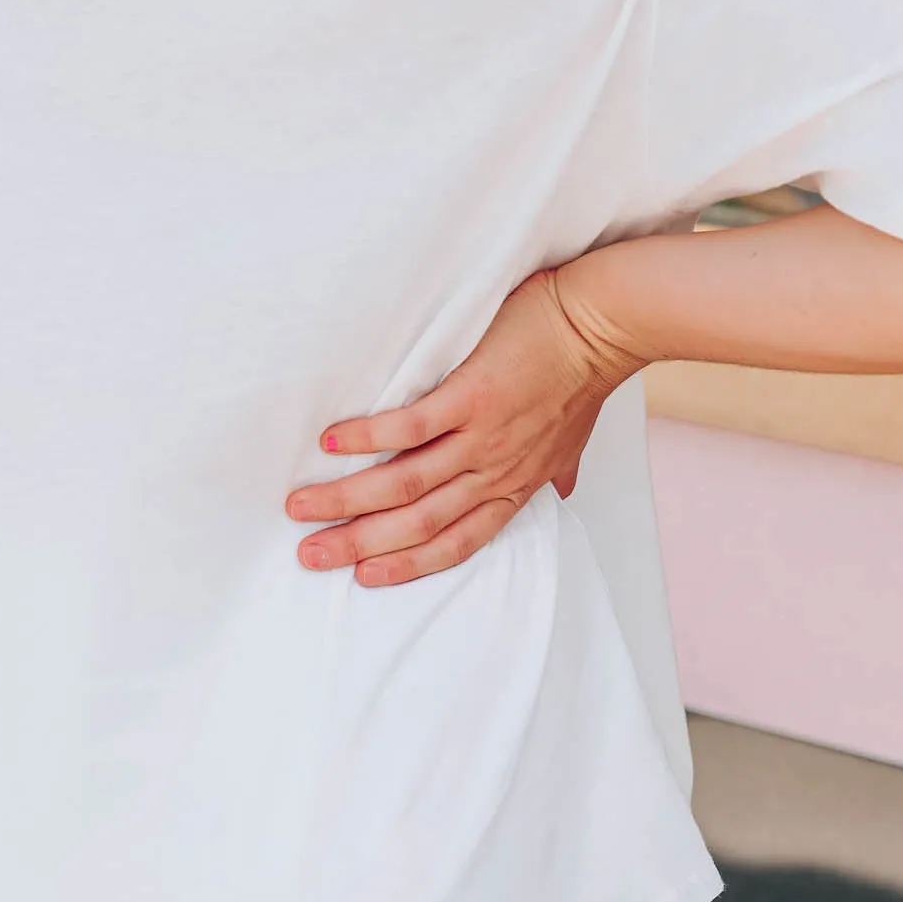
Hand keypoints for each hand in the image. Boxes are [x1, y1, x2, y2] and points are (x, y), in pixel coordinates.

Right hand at [286, 270, 635, 587]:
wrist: (602, 325)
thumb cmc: (585, 379)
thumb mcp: (574, 440)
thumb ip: (556, 470)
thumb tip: (561, 489)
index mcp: (514, 485)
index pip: (456, 541)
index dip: (408, 564)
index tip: (364, 576)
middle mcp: (494, 471)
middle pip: (418, 523)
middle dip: (359, 544)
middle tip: (308, 555)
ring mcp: (482, 437)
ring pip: (406, 483)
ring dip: (348, 499)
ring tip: (301, 505)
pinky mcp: (471, 397)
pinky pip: (411, 427)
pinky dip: (368, 438)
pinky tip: (330, 442)